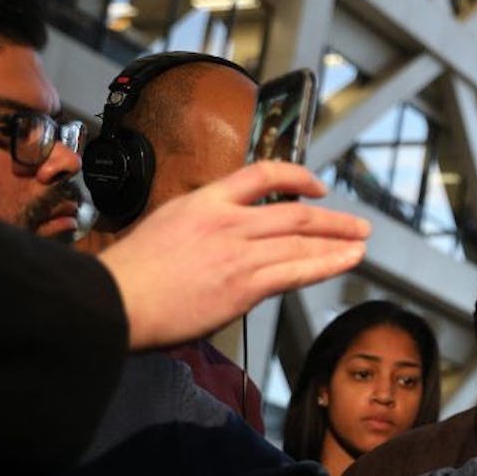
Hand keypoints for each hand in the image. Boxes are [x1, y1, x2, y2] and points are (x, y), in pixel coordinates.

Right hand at [97, 161, 369, 349]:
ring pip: (302, 242)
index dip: (297, 177)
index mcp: (206, 201)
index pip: (262, 174)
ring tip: (361, 244)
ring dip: (339, 243)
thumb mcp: (169, 224)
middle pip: (295, 214)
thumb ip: (206, 222)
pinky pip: (297, 272)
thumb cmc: (133, 273)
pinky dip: (328, 265)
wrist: (115, 301)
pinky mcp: (245, 286)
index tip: (317, 186)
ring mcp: (239, 254)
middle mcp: (228, 222)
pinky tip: (347, 261)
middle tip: (359, 224)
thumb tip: (235, 230)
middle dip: (333, 220)